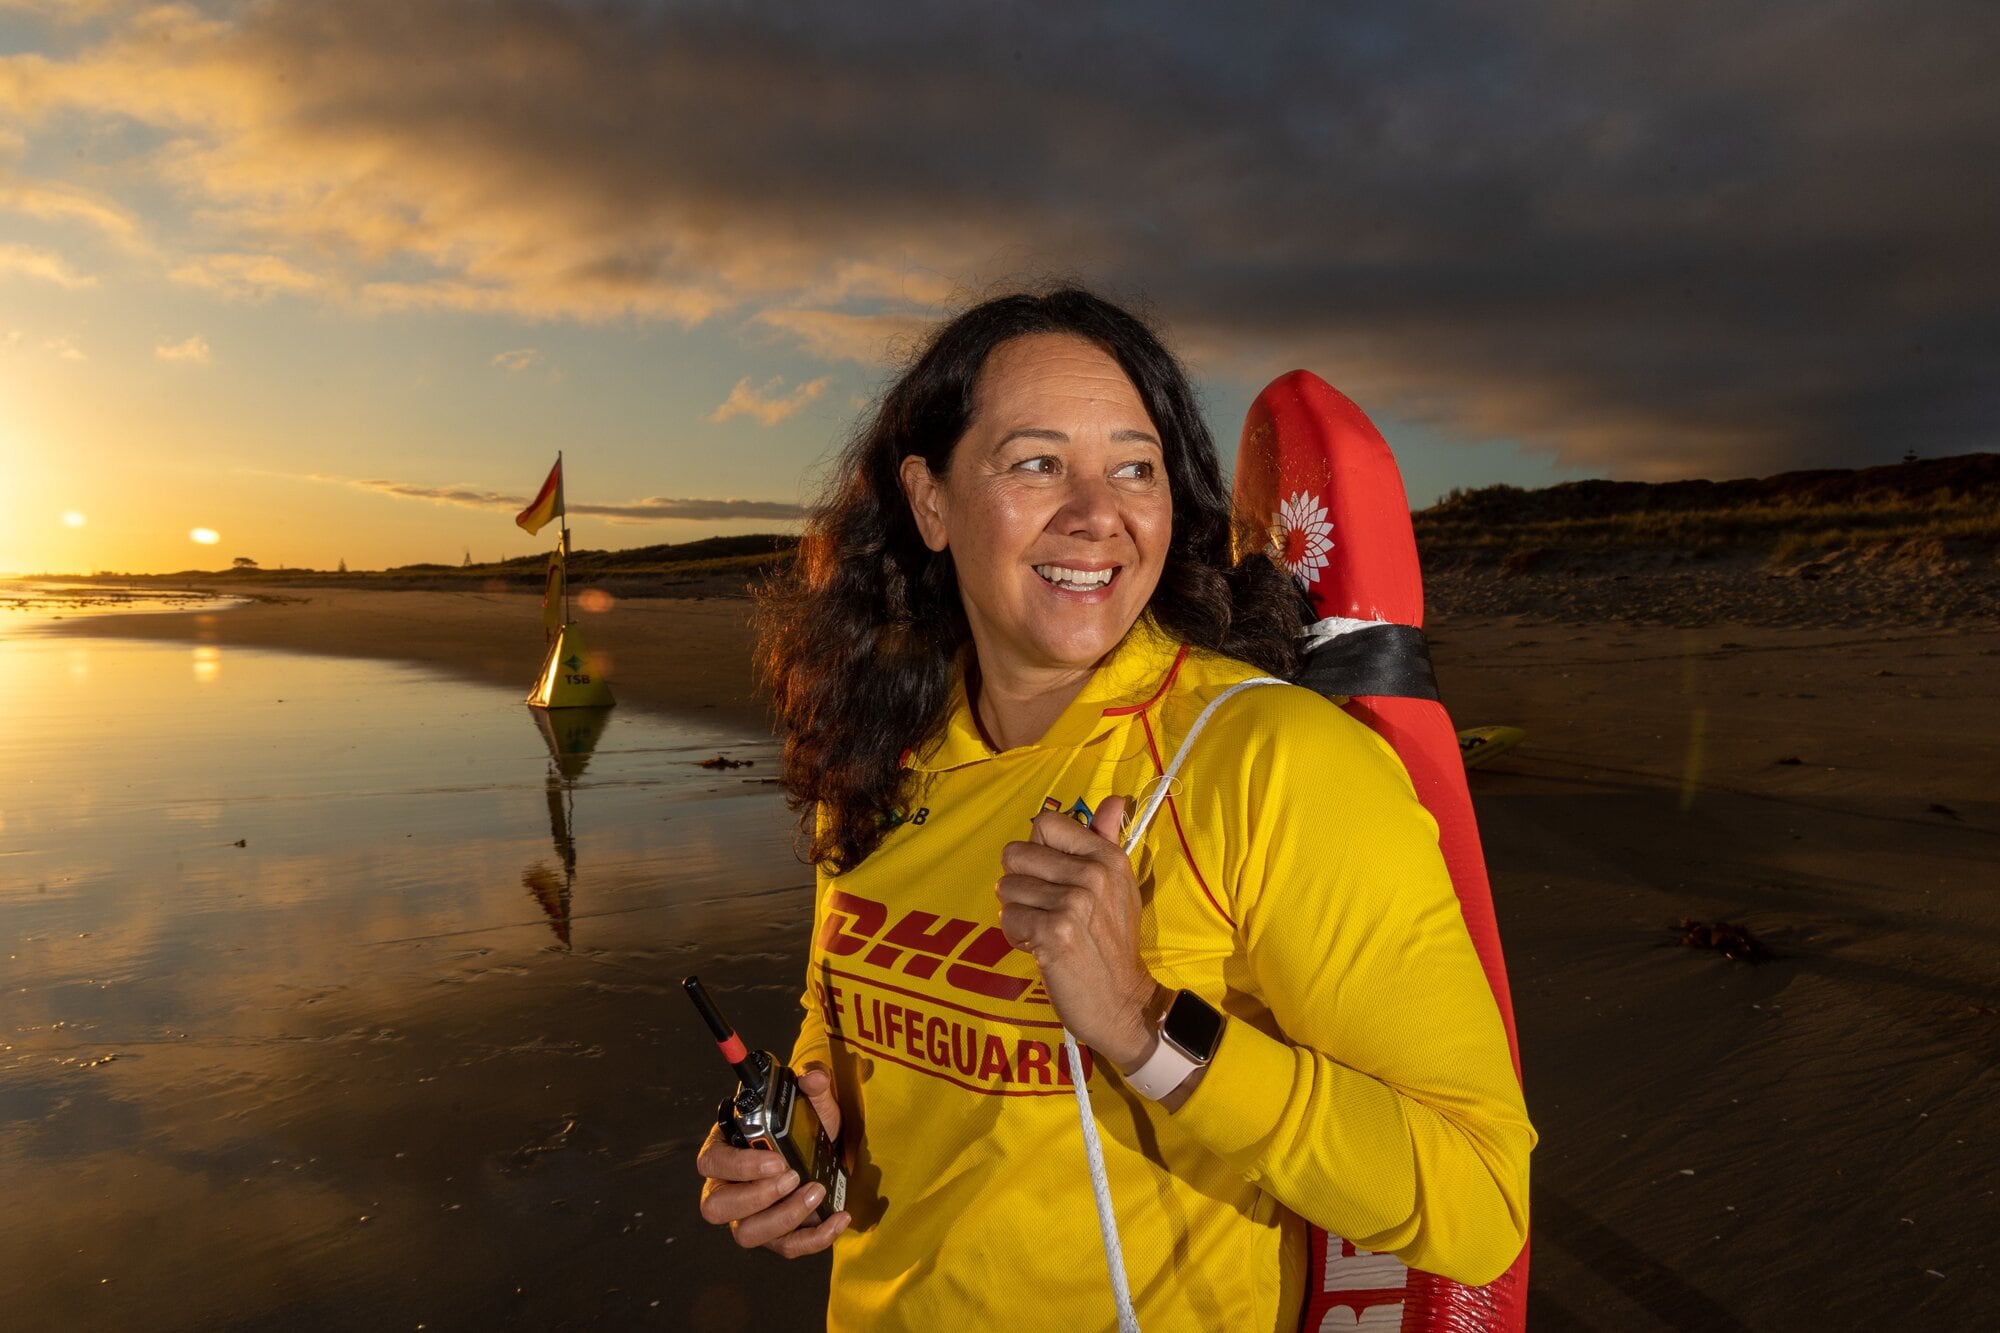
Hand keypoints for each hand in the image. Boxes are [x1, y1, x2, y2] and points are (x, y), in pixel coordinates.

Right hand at [695, 1065, 849, 1256]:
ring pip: (747, 1233)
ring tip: (816, 1192)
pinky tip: (839, 1218)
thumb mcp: (813, 1104)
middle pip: (716, 1207)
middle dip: (755, 1197)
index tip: (777, 1160)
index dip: (739, 1166)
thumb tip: (813, 1078)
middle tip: (793, 1178)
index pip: (712, 1163)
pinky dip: (814, 1238)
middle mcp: (728, 1189)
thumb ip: (813, 1087)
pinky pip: (786, 1247)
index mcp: (725, 1150)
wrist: (829, 1152)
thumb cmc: (806, 1127)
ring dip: (783, 1217)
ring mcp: (749, 1216)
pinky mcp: (776, 1236)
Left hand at [997, 796, 1164, 1069]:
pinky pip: (1008, 917)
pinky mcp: (1054, 932)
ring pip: (1006, 888)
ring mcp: (1073, 903)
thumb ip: (1107, 840)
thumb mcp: (1120, 886)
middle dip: (1020, 883)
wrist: (1122, 1001)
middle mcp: (1092, 873)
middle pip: (1015, 853)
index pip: (1045, 823)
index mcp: (1107, 857)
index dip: (1037, 850)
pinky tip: (1040, 947)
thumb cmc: (1114, 943)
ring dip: (1018, 912)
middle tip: (1044, 908)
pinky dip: (1017, 935)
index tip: (1051, 876)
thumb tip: (1114, 800)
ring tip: (1044, 929)